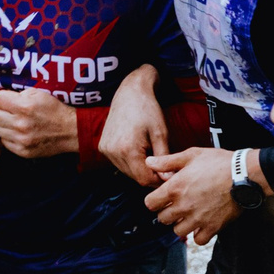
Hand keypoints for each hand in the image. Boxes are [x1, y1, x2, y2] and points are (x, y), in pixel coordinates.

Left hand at [0, 86, 77, 159]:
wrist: (69, 131)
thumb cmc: (53, 110)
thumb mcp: (38, 94)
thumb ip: (18, 95)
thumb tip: (3, 100)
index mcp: (25, 107)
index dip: (2, 98)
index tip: (8, 101)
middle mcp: (20, 124)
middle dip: (1, 112)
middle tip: (11, 113)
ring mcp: (21, 139)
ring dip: (4, 125)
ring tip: (16, 123)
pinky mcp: (22, 151)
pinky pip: (5, 142)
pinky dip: (9, 137)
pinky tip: (20, 133)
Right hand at [99, 64, 165, 184]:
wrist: (130, 92)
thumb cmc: (148, 109)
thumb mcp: (161, 133)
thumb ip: (164, 158)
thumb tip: (170, 178)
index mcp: (128, 149)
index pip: (144, 179)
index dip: (158, 180)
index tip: (169, 174)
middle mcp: (113, 152)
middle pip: (135, 177)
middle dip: (150, 175)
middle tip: (162, 165)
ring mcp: (105, 150)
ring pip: (126, 172)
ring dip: (139, 169)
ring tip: (150, 154)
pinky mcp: (103, 147)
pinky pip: (119, 163)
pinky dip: (130, 162)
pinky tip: (138, 149)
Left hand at [143, 146, 249, 243]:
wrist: (244, 174)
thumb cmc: (219, 162)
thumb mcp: (191, 155)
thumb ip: (167, 162)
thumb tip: (149, 162)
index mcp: (175, 188)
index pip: (150, 204)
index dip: (154, 200)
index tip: (162, 197)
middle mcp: (183, 206)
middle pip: (162, 219)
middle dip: (167, 212)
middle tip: (177, 205)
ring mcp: (197, 218)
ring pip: (178, 231)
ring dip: (181, 224)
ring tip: (190, 215)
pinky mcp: (212, 227)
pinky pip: (198, 240)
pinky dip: (199, 234)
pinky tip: (202, 224)